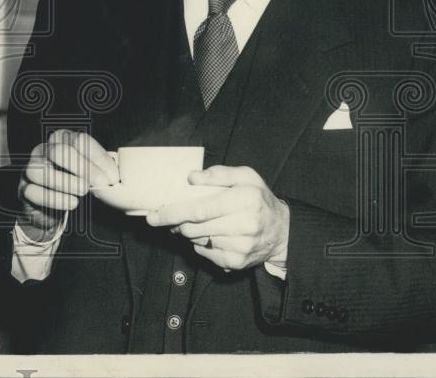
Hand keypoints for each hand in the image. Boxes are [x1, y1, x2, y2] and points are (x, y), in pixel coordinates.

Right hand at [17, 130, 118, 241]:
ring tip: (83, 192)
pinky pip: (34, 191)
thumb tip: (112, 177)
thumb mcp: (89, 172)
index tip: (111, 176)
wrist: (50, 207)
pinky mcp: (24, 189)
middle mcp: (43, 150)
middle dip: (82, 168)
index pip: (79, 140)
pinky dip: (55, 198)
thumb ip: (100, 169)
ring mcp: (30, 168)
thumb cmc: (72, 183)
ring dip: (65, 182)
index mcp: (61, 140)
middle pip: (59, 151)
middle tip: (98, 183)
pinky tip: (71, 202)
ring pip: (41, 170)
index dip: (98, 158)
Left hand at [145, 165, 289, 271]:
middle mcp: (244, 225)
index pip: (198, 209)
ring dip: (190, 232)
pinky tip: (214, 234)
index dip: (172, 213)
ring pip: (196, 240)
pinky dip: (202, 243)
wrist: (282, 231)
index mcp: (244, 200)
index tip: (153, 216)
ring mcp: (240, 247)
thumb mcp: (245, 176)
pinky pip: (205, 253)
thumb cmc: (259, 199)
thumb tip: (192, 177)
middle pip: (193, 228)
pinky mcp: (236, 262)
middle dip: (177, 222)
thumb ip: (219, 174)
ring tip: (200, 223)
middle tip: (175, 217)